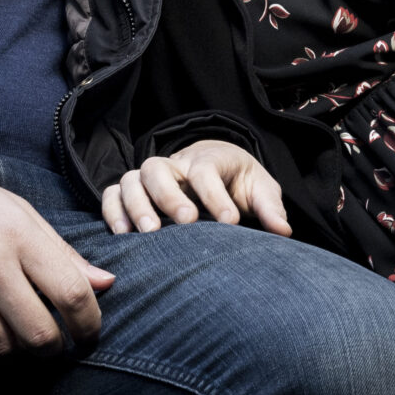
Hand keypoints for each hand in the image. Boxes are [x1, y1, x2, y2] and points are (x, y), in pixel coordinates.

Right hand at [0, 158, 113, 356]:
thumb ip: (62, 252)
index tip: (90, 334)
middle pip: (39, 335)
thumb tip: (105, 284)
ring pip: (3, 349)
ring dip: (16, 349)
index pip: (72, 294)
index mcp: (19, 235)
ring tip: (14, 331)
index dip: (90, 324)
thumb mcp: (20, 213)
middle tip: (54, 343)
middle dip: (55, 348)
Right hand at [99, 139, 291, 236]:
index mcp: (207, 159)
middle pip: (158, 169)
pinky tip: (123, 235)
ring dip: (137, 206)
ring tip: (150, 233)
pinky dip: (113, 211)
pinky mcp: (132, 192)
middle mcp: (173, 165)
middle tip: (187, 222)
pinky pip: (111, 195)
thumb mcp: (259, 189)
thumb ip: (270, 208)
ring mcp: (148, 178)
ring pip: (131, 180)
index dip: (216, 196)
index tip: (230, 223)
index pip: (206, 171)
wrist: (216, 167)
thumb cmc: (237, 182)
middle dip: (170, 196)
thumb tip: (283, 232)